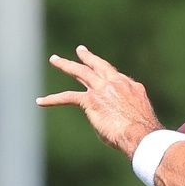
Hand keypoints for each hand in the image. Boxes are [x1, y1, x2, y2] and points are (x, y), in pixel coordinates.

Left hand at [37, 46, 162, 155]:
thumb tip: (116, 119)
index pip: (116, 77)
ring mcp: (102, 89)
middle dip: (88, 57)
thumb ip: (126, 111)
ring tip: (55, 60)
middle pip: (99, 65)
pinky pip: (67, 97)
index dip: (109, 77)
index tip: (105, 77)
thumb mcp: (139, 115)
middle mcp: (116, 83)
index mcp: (132, 86)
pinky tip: (40, 101)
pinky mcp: (90, 100)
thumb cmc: (144, 132)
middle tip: (80, 51)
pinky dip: (52, 100)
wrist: (141, 134)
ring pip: (80, 72)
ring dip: (66, 65)